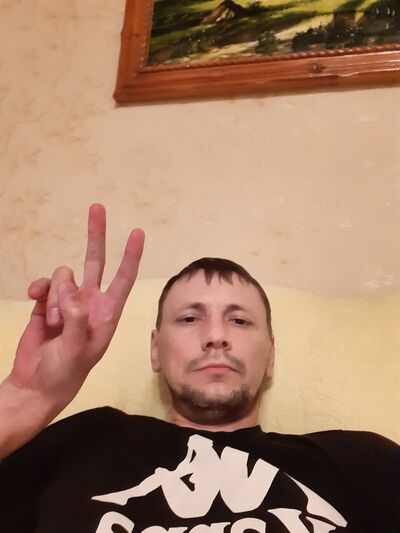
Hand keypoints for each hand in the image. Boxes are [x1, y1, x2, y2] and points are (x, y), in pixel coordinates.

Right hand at [7, 203, 144, 408]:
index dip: (131, 256)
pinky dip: (39, 289)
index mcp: (107, 313)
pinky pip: (44, 283)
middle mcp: (90, 302)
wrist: (36, 383)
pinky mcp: (46, 302)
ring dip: (54, 297)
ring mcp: (67, 301)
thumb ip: (76, 318)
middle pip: (95, 261)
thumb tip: (70, 290)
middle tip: (98, 207)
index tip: (138, 233)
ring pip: (63, 276)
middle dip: (96, 235)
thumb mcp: (77, 349)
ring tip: (52, 324)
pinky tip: (34, 299)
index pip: (123, 279)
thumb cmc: (65, 371)